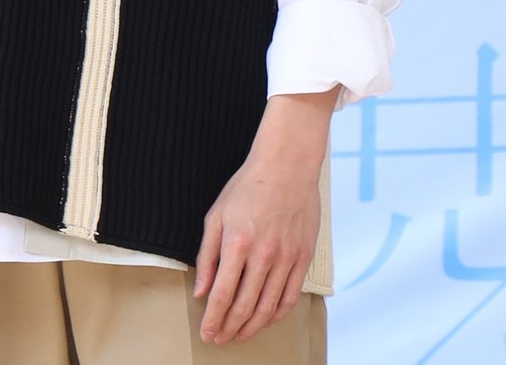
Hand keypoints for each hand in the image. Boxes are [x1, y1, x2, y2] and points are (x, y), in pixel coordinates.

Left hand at [193, 89, 336, 344]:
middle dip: (230, 329)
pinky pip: (290, 297)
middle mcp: (263, 255)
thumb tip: (202, 290)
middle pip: (245, 307)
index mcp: (237, 243)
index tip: (207, 332)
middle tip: (220, 339)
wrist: (286, 166)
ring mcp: (286, 258)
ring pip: (268, 308)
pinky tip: (265, 320)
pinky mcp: (303, 258)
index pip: (223, 295)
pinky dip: (276, 315)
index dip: (213, 319)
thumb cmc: (248, 186)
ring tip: (239, 336)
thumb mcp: (216, 215)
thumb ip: (207, 255)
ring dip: (252, 328)